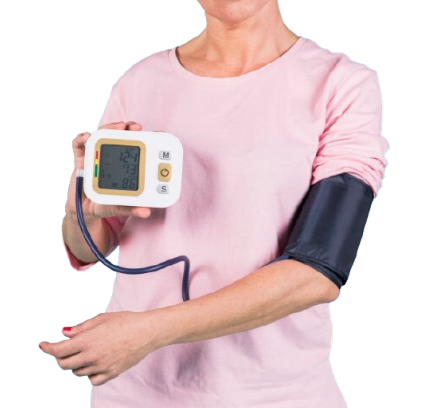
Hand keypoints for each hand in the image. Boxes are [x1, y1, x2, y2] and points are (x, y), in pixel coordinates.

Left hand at [39, 311, 163, 385]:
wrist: (146, 331)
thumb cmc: (125, 321)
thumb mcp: (101, 319)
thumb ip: (81, 328)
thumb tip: (63, 333)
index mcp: (88, 340)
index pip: (58, 350)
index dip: (47, 348)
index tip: (43, 345)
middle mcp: (91, 356)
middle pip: (64, 364)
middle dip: (59, 357)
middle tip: (64, 348)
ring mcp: (101, 367)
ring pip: (77, 372)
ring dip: (74, 363)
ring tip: (83, 352)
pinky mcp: (111, 373)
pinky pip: (92, 380)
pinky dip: (89, 373)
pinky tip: (93, 363)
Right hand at [65, 121, 150, 220]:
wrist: (83, 211)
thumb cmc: (105, 205)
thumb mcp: (120, 207)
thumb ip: (131, 208)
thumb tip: (146, 212)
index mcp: (124, 166)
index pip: (136, 148)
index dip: (145, 138)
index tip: (156, 134)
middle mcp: (111, 158)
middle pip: (120, 136)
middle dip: (129, 128)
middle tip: (136, 127)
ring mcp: (96, 157)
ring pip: (102, 136)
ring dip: (109, 128)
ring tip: (118, 127)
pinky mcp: (81, 161)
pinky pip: (78, 146)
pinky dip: (81, 139)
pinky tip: (87, 137)